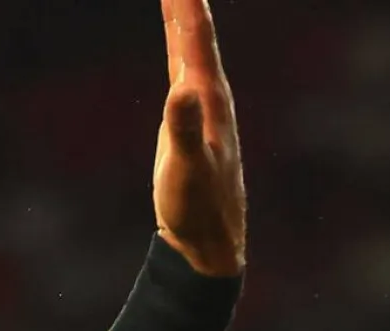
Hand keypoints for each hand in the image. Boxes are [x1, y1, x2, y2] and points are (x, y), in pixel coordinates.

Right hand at [153, 0, 244, 276]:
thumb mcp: (187, 172)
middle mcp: (211, 97)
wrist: (209, 246)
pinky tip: (179, 39)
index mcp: (210, 100)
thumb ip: (184, 131)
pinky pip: (184, 67)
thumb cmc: (199, 212)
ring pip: (192, 47)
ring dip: (184, 14)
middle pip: (197, 33)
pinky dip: (179, 43)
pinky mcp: (191, 122)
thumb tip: (182, 90)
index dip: (186, 0)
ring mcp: (202, 109)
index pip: (197, 37)